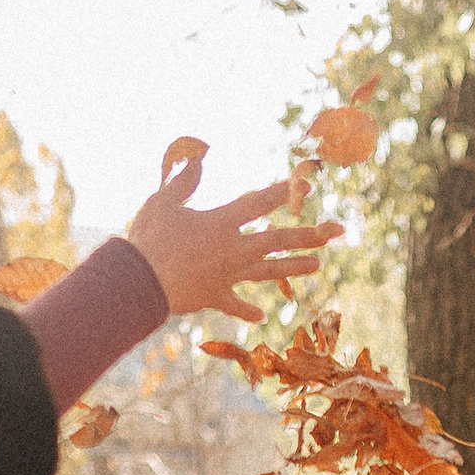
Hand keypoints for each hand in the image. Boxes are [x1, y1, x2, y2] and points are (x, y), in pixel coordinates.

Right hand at [128, 153, 338, 322]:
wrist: (138, 282)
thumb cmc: (148, 238)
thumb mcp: (163, 201)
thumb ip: (183, 181)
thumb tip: (198, 159)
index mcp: (221, 223)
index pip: (259, 203)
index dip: (284, 193)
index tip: (308, 186)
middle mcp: (232, 249)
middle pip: (277, 240)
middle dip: (309, 234)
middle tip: (335, 231)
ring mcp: (227, 275)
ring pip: (268, 271)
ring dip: (294, 267)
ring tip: (318, 265)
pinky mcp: (214, 296)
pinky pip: (235, 304)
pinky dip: (247, 310)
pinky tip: (261, 316)